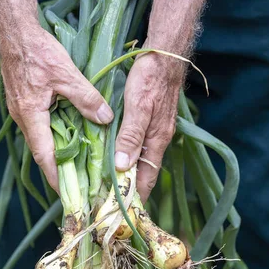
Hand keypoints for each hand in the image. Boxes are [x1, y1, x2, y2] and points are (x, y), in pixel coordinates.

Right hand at [0, 23, 112, 192]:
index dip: (55, 175)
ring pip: (40, 139)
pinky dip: (53, 137)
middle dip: (58, 170)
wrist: (15, 32)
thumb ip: (86, 97)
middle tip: (77, 185)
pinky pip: (40, 127)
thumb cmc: (38, 51)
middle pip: (41, 151)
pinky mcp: (25, 102)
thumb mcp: (66, 74)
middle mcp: (23, 117)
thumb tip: (105, 118)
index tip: (67, 193)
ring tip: (76, 168)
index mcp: (31, 115)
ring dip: (56, 154)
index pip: (44, 154)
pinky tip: (69, 138)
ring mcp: (22, 110)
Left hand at [114, 52, 184, 202]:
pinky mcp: (148, 121)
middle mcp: (157, 140)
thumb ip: (131, 136)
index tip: (117, 213)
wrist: (164, 55)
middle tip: (105, 202)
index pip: (146, 179)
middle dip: (126, 189)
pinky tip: (112, 157)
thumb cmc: (150, 79)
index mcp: (156, 141)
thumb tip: (122, 166)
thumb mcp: (138, 107)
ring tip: (104, 185)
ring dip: (124, 174)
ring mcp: (154, 131)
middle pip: (142, 173)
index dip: (133, 197)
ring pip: (138, 160)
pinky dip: (125, 156)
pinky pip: (136, 146)